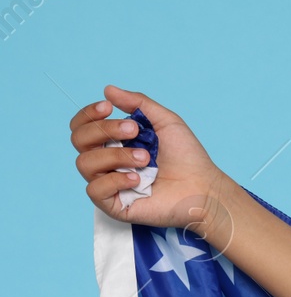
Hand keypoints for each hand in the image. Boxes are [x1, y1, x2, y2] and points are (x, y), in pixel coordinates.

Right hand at [70, 85, 235, 239]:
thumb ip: (138, 103)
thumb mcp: (165, 121)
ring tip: (146, 158)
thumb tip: (108, 90)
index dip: (88, 114)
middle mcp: (107, 163)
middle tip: (134, 131)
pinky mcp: (115, 206)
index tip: (108, 107)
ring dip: (115, 155)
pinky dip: (114, 180)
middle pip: (79, 141)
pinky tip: (137, 179)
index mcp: (114, 142)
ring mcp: (110, 184)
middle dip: (104, 130)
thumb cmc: (187, 157)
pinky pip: (94, 190)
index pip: (82, 127)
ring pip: (85, 164)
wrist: (204, 187)